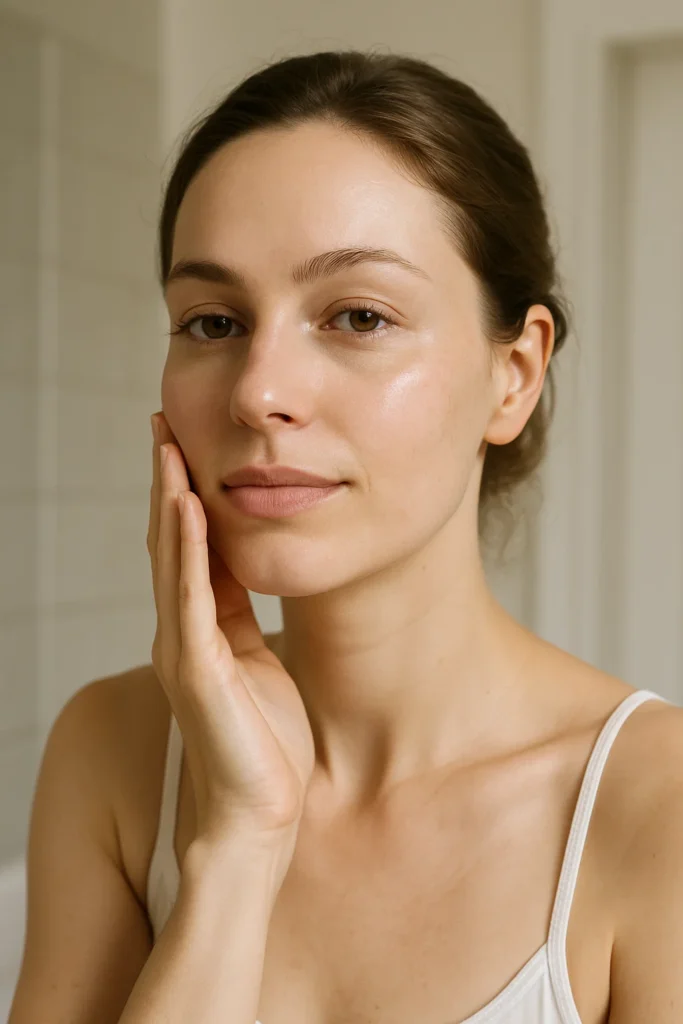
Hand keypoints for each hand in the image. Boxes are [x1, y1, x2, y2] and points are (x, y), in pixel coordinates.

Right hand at [147, 412, 315, 848]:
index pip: (192, 550)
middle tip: (165, 425)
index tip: (187, 447)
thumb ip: (250, 625)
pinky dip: (189, 552)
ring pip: (174, 560)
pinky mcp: (199, 671)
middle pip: (173, 543)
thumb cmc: (267, 747)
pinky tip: (189, 509)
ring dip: (170, 501)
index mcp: (205, 631)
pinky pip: (192, 599)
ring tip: (169, 448)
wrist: (257, 817)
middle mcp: (185, 633)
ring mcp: (185, 650)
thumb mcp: (262, 666)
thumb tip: (262, 585)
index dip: (187, 497)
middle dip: (169, 483)